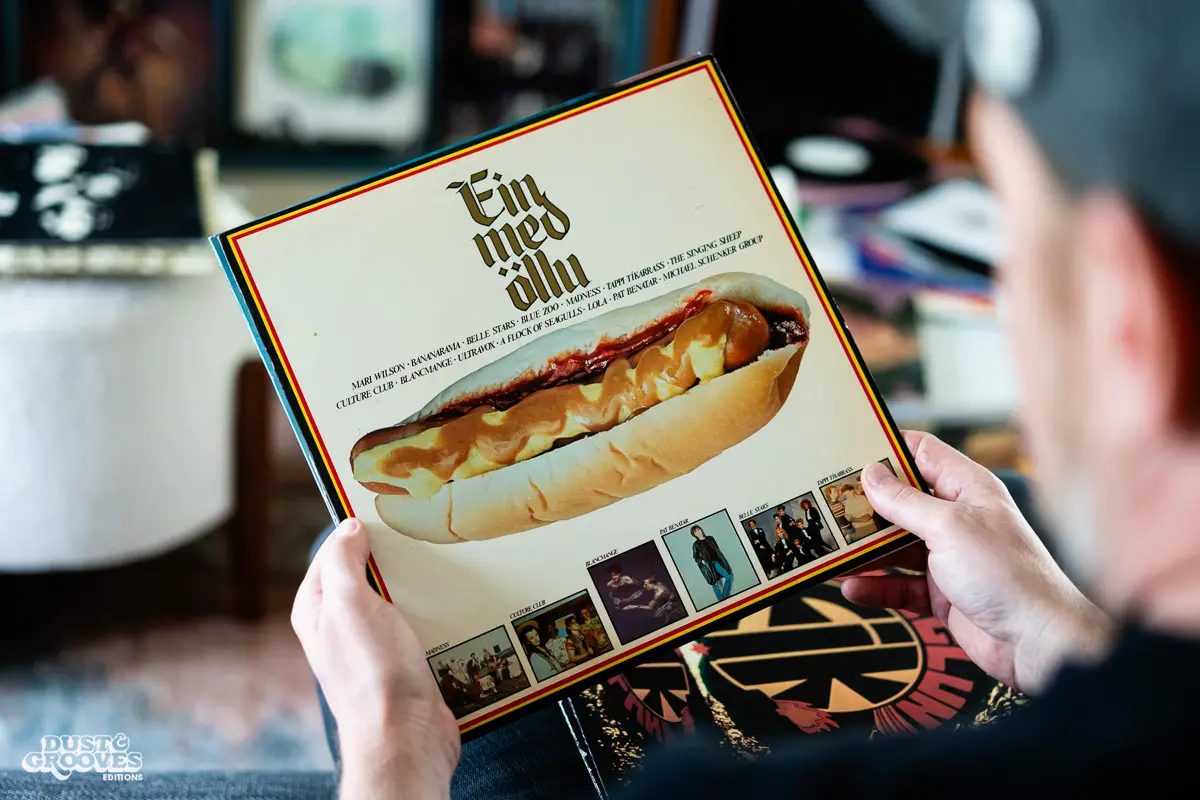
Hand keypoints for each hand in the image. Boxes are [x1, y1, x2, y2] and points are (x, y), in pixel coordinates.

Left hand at [293, 518, 459, 798]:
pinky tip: (454, 599)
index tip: (384, 507)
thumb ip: (343, 561)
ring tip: (443, 560)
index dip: (355, 529)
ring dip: (418, 583)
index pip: (332, 553)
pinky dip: (435, 609)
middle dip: (392, 555)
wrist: (405, 735)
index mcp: (318, 610)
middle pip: (367, 574)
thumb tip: (348, 528)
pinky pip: (419, 622)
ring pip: (397, 598)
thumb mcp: (349, 602)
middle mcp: (341, 627)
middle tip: (420, 530)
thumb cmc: (372, 671)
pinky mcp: (404, 661)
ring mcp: (373, 645)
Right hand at [841, 431, 1111, 693]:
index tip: (848, 453)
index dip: (886, 449)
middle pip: (900, 502)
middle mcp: (957, 518)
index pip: (921, 453)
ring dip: (864, 551)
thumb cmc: (1008, 574)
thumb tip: (871, 475)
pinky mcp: (941, 593)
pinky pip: (898, 584)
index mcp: (967, 488)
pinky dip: (875, 586)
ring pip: (894, 547)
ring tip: (832, 551)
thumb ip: (905, 502)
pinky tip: (852, 587)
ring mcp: (948, 557)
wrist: (1037, 641)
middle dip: (865, 506)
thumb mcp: (948, 526)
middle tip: (828, 506)